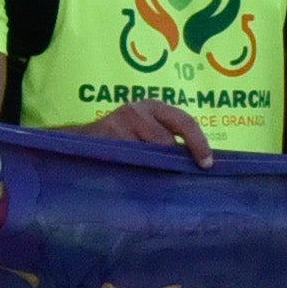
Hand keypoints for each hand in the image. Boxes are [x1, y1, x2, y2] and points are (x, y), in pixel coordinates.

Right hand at [84, 99, 214, 166]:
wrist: (80, 142)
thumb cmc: (120, 141)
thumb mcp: (145, 133)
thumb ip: (166, 142)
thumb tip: (199, 164)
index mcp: (154, 107)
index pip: (184, 121)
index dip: (198, 143)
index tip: (207, 164)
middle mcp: (138, 109)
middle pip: (166, 141)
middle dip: (170, 162)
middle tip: (171, 180)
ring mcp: (120, 121)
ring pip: (148, 153)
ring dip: (151, 170)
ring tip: (146, 178)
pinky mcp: (106, 135)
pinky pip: (130, 159)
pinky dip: (135, 172)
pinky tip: (132, 179)